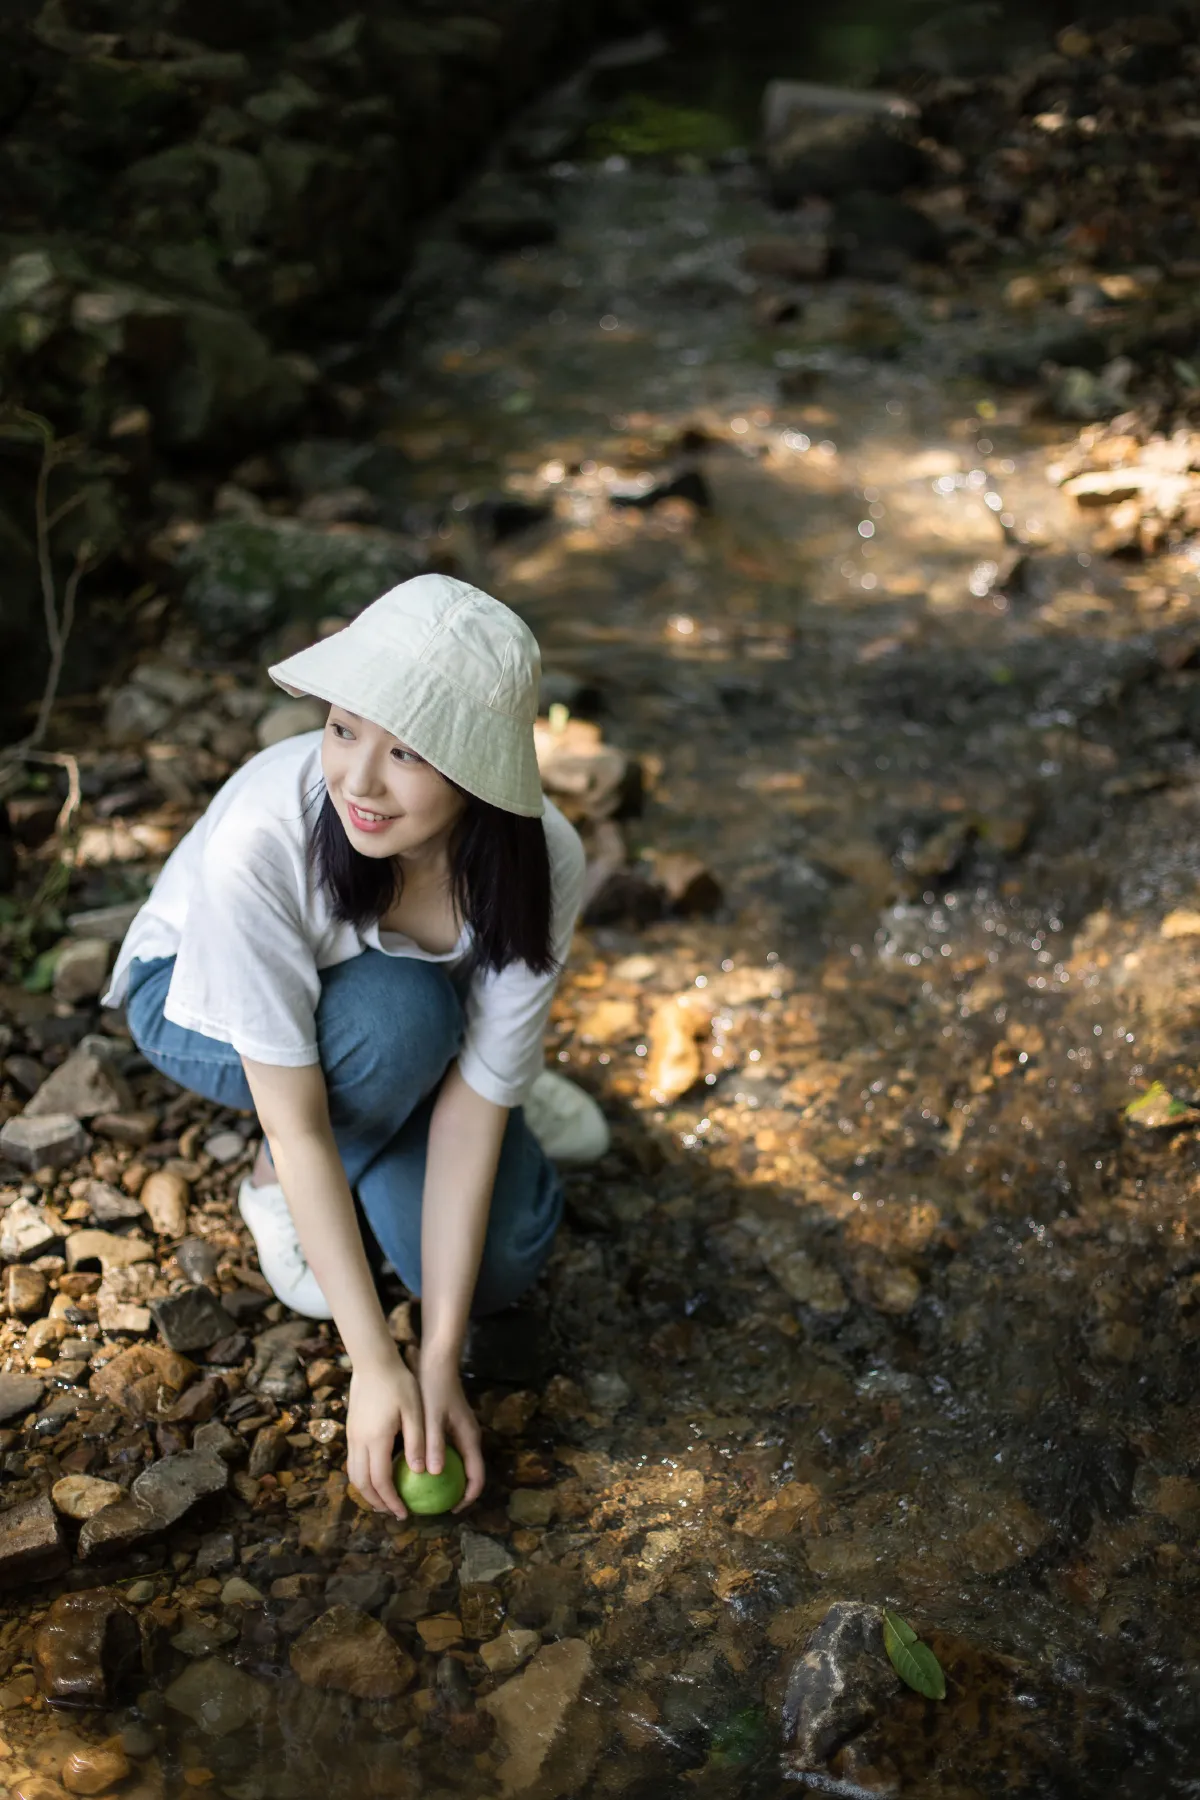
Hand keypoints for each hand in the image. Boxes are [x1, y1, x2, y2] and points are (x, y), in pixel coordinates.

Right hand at [346, 1353, 424, 1517]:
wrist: (373, 1362)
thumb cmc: (399, 1384)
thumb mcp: (414, 1412)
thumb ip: (417, 1442)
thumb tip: (420, 1472)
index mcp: (376, 1440)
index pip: (380, 1481)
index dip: (391, 1501)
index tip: (404, 1513)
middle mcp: (359, 1442)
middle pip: (362, 1483)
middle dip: (376, 1502)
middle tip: (393, 1512)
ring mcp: (352, 1435)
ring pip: (353, 1474)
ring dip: (367, 1491)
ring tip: (384, 1499)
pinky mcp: (351, 1429)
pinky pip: (353, 1462)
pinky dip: (363, 1476)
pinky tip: (377, 1474)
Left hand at [418, 1346, 484, 1510]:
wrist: (437, 1360)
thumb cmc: (434, 1388)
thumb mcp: (432, 1417)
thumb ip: (435, 1444)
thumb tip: (436, 1474)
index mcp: (469, 1438)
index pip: (477, 1478)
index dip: (467, 1498)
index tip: (450, 1511)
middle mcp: (468, 1438)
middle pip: (469, 1474)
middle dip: (455, 1493)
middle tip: (433, 1505)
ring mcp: (461, 1432)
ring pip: (458, 1465)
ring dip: (446, 1480)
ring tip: (424, 1492)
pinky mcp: (451, 1427)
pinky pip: (449, 1454)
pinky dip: (438, 1465)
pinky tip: (417, 1469)